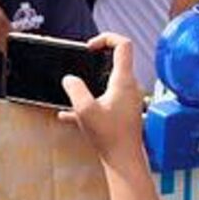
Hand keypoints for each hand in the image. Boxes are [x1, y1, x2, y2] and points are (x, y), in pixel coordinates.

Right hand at [58, 36, 146, 168]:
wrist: (124, 161)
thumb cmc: (110, 137)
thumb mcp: (85, 110)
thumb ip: (75, 89)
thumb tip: (69, 79)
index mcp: (123, 81)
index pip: (123, 45)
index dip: (106, 38)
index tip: (90, 47)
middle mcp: (130, 87)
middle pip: (117, 61)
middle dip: (97, 60)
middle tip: (81, 64)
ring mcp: (128, 100)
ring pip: (109, 82)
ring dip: (92, 83)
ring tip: (74, 92)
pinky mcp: (124, 113)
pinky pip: (106, 101)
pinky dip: (90, 103)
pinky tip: (69, 115)